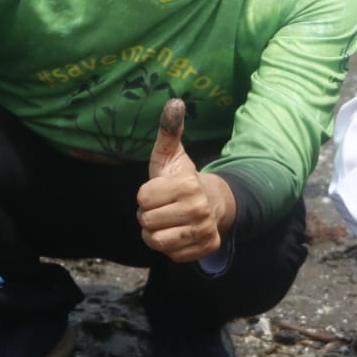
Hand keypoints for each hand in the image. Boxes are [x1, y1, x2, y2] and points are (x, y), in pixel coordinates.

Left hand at [136, 99, 233, 262]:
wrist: (213, 203)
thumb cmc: (182, 179)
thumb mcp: (172, 154)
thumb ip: (169, 130)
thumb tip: (175, 101)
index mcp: (188, 185)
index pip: (142, 199)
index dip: (145, 196)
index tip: (158, 191)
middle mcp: (199, 209)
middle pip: (146, 222)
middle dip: (148, 215)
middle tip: (162, 207)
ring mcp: (204, 231)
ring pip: (156, 241)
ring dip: (154, 233)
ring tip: (166, 221)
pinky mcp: (204, 249)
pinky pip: (169, 255)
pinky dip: (168, 247)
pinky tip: (177, 233)